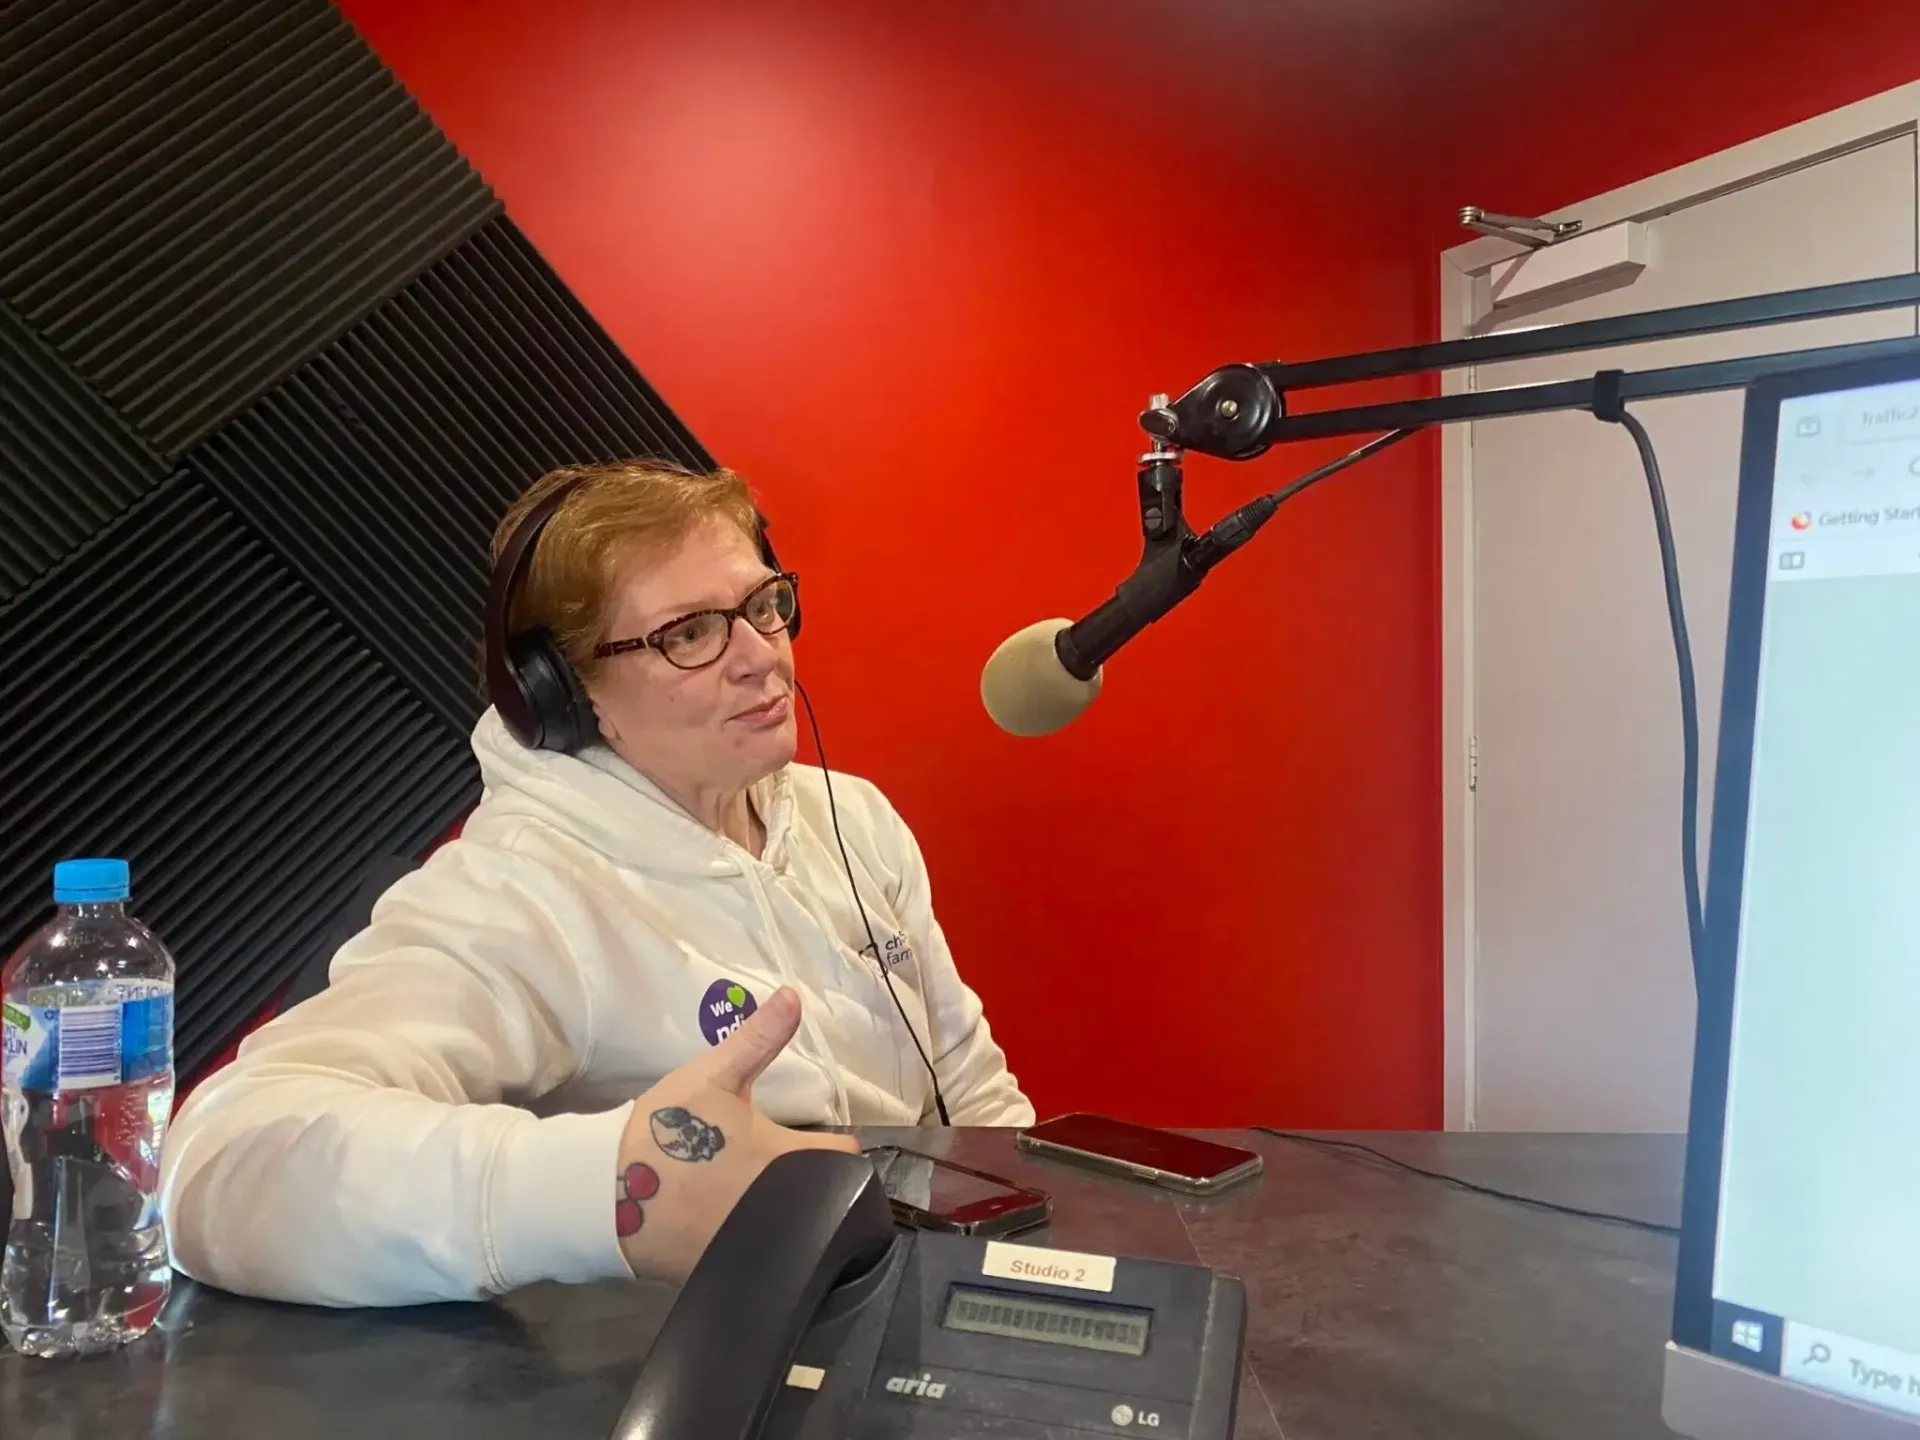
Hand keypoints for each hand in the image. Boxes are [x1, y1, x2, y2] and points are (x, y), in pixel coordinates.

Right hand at [612, 985, 858, 1281]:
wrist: (606, 1194)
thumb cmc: (666, 1130)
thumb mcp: (712, 1076)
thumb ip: (758, 1039)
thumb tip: (794, 995)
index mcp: (789, 1156)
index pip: (843, 1156)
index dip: (838, 1146)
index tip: (821, 1139)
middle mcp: (786, 1205)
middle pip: (824, 1195)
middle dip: (816, 1180)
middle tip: (790, 1164)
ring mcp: (760, 1240)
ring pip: (797, 1226)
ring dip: (790, 1209)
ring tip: (765, 1192)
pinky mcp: (731, 1265)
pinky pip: (762, 1252)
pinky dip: (758, 1238)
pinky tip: (737, 1221)